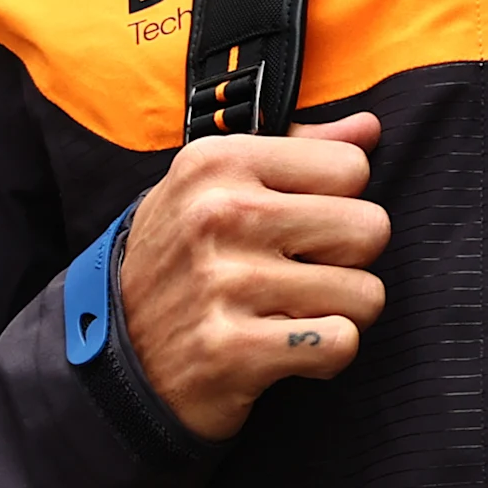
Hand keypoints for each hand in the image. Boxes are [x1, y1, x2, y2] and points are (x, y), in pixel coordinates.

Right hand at [117, 111, 388, 441]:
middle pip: (371, 229)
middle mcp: (219, 214)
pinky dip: (326, 356)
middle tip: (300, 275)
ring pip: (366, 293)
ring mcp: (223, 283)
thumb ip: (299, 149)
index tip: (297, 226)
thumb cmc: (183, 262)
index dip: (339, 202)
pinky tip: (286, 349)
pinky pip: (340, 344)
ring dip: (341, 312)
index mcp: (218, 161)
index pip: (352, 168)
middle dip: (349, 260)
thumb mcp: (215, 186)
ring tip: (291, 313)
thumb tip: (369, 129)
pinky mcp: (231, 350)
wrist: (116, 359)